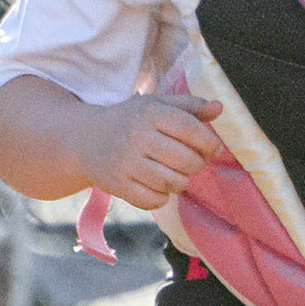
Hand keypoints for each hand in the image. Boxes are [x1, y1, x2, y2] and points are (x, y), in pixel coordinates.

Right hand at [88, 93, 222, 209]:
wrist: (86, 139)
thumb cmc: (131, 120)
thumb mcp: (157, 105)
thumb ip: (189, 105)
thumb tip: (219, 108)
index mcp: (150, 113)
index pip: (190, 129)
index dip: (209, 143)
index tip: (213, 149)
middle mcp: (137, 136)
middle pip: (186, 161)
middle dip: (196, 165)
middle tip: (191, 163)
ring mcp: (126, 162)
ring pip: (172, 183)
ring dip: (181, 182)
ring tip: (176, 174)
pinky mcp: (117, 185)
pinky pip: (153, 200)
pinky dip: (162, 198)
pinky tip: (158, 187)